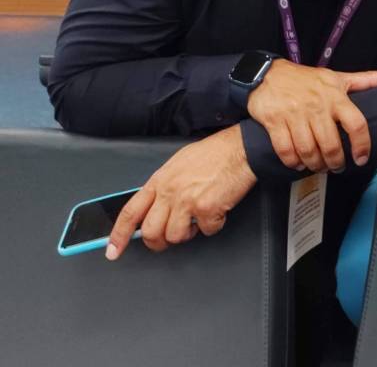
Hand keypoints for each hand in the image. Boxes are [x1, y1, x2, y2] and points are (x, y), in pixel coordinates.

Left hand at [106, 125, 256, 259]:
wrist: (240, 148)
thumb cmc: (214, 153)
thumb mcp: (178, 164)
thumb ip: (164, 186)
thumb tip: (156, 206)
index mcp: (160, 181)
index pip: (130, 212)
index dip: (118, 235)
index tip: (113, 250)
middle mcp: (170, 192)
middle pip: (150, 232)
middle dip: (158, 242)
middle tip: (169, 238)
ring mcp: (187, 201)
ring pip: (175, 236)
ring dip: (188, 233)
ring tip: (198, 219)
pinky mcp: (207, 209)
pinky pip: (206, 232)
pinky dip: (214, 225)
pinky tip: (219, 210)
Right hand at [247, 60, 376, 171]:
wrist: (266, 74)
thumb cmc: (306, 79)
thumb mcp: (337, 77)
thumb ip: (366, 80)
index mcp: (336, 97)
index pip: (356, 124)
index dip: (362, 145)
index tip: (362, 159)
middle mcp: (317, 107)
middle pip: (331, 145)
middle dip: (335, 162)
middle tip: (335, 167)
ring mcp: (294, 115)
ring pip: (309, 151)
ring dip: (315, 164)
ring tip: (319, 166)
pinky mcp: (274, 122)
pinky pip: (286, 150)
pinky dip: (293, 162)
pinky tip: (298, 163)